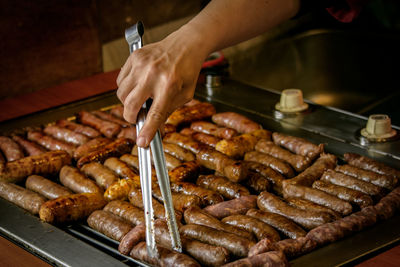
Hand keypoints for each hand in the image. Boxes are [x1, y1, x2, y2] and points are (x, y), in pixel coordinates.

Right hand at [117, 28, 207, 146]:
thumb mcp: (184, 95)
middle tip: (138, 119)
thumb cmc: (187, 70)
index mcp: (169, 85)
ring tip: (140, 99)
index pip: (154, 114)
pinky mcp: (133, 57)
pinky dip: (125, 88)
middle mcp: (153, 74)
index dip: (147, 131)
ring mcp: (141, 64)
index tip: (142, 143)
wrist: (186, 44)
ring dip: (127, 103)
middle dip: (131, 118)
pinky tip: (137, 86)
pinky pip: (120, 80)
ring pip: (121, 94)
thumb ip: (168, 112)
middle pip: (130, 105)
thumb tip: (154, 130)